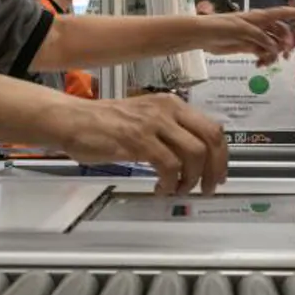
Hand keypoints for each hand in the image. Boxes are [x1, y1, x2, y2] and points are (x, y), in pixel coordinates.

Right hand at [58, 93, 228, 195]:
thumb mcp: (147, 119)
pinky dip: (170, 182)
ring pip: (194, 154)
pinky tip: (161, 188)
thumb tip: (196, 158)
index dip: (221, 155)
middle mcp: (168, 110)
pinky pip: (169, 165)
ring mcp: (153, 123)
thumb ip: (171, 132)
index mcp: (173, 104)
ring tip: (179, 190)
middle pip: (210, 139)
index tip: (219, 174)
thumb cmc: (106, 123)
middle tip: (207, 188)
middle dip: (215, 169)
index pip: (212, 128)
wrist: (73, 120)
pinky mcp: (138, 140)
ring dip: (192, 179)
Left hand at [200, 7, 294, 65]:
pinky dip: (265, 58)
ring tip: (268, 63)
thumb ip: (259, 37)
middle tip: (286, 55)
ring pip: (273, 44)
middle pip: (281, 32)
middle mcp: (259, 25)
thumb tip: (273, 47)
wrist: (203, 36)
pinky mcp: (248, 45)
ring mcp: (254, 36)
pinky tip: (260, 64)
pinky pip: (263, 52)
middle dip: (286, 43)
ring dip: (274, 54)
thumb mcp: (240, 30)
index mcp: (259, 17)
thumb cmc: (219, 26)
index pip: (283, 13)